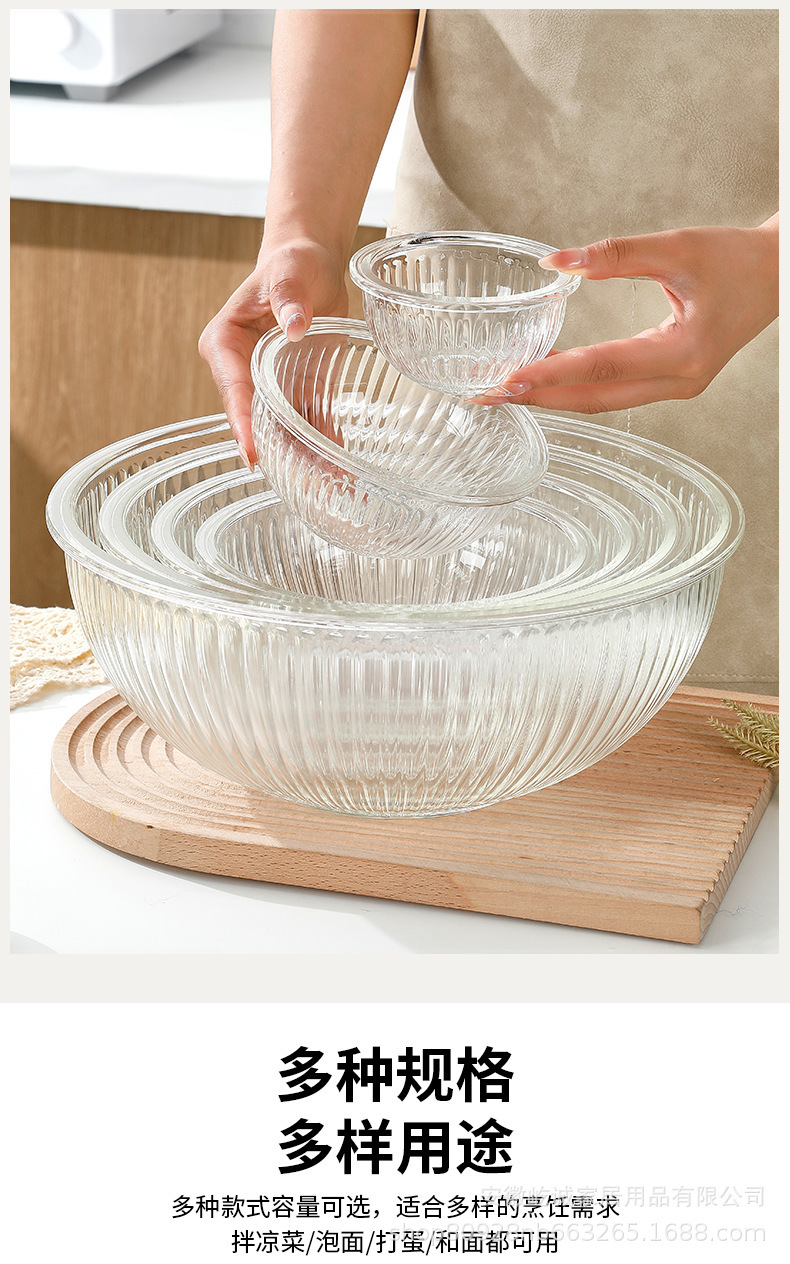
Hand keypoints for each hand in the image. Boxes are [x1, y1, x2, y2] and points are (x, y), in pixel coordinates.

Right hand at [198, 236, 348, 466]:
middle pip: (256, 418)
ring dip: (303, 457)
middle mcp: (242, 372)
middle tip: (302, 483)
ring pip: (281, 428)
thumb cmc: (293, 261)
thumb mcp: (290, 270)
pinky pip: (306, 422)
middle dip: (277, 452)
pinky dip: (322, 443)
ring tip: (329, 485)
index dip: (242, 423)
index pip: (233, 389)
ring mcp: (270, 386)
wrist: (313, 264)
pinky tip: (341, 468)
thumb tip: (293, 325)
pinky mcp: (296, 390)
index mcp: (226, 344)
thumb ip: (289, 295)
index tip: (252, 453)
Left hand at [471, 217, 777, 413]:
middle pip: (595, 398)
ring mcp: (675, 388)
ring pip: (601, 401)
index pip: (603, 367)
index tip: (509, 377)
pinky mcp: (669, 382)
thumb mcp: (677, 247)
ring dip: (552, 397)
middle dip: (538, 397)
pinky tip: (543, 378)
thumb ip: (615, 255)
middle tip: (487, 394)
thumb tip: (555, 262)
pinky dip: (575, 388)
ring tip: (503, 389)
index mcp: (684, 353)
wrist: (778, 276)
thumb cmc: (736, 260)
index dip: (553, 373)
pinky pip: (612, 392)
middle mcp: (679, 382)